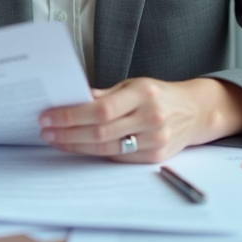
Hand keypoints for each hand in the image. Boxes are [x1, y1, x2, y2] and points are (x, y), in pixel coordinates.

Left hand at [38, 77, 241, 162]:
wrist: (195, 111)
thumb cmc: (160, 95)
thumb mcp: (134, 84)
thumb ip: (105, 93)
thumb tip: (73, 99)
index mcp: (143, 93)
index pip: (100, 109)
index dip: (71, 115)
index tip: (49, 116)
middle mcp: (150, 117)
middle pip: (100, 131)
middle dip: (67, 133)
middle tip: (46, 130)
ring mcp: (154, 140)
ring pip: (106, 148)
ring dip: (76, 145)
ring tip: (56, 139)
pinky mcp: (155, 157)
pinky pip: (117, 158)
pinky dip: (94, 153)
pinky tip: (78, 147)